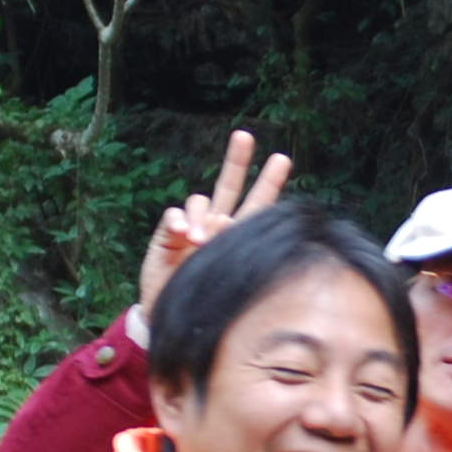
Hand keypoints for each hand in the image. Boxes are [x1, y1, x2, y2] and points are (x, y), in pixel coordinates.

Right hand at [133, 130, 291, 321]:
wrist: (173, 315)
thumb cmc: (209, 300)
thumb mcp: (230, 275)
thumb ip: (230, 247)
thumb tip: (222, 221)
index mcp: (238, 234)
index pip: (258, 204)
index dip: (270, 182)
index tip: (282, 158)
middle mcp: (217, 225)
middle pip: (228, 186)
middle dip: (237, 160)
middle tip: (244, 136)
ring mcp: (192, 228)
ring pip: (199, 200)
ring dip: (201, 216)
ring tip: (200, 240)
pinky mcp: (168, 236)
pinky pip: (174, 217)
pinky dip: (179, 221)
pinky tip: (182, 233)